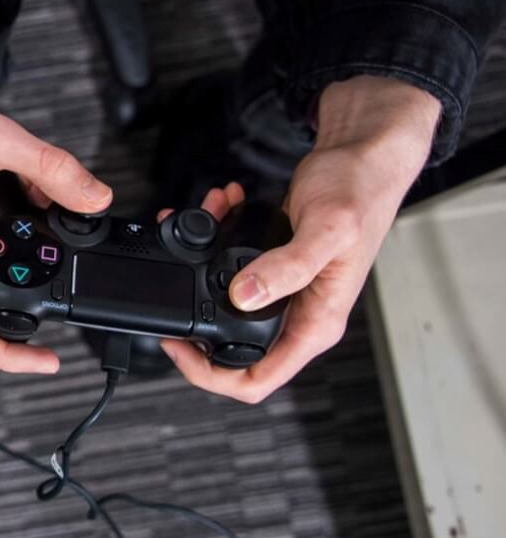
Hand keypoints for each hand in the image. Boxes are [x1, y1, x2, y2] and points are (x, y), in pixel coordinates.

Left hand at [161, 76, 441, 401]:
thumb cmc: (361, 192)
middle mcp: (299, 314)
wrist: (366, 158)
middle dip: (194, 314)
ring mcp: (283, 292)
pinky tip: (219, 207)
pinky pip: (229, 266)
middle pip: (231, 348)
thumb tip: (243, 298)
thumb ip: (288, 268)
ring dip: (201, 264)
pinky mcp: (271, 266)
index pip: (258, 379)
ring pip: (225, 300)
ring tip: (198, 222)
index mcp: (317, 322)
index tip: (178, 346)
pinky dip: (216, 235)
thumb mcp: (326, 230)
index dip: (208, 375)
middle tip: (172, 283)